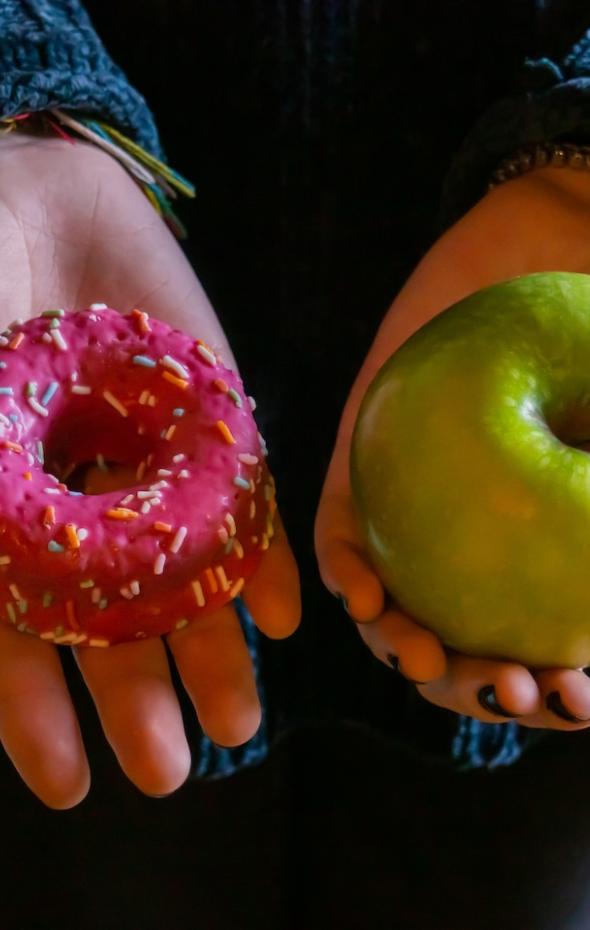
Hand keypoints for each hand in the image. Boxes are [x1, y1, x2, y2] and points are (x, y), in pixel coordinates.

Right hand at [0, 132, 299, 806]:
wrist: (43, 202)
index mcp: (11, 522)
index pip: (16, 638)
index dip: (34, 713)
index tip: (63, 782)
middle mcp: (87, 512)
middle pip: (111, 625)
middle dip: (134, 698)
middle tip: (165, 772)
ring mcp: (157, 476)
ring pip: (186, 580)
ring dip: (212, 653)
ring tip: (238, 726)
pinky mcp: (219, 430)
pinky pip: (247, 505)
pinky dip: (263, 558)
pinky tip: (281, 618)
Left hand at [315, 166, 589, 731]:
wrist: (530, 244)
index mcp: (544, 552)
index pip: (558, 650)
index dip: (571, 692)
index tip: (581, 700)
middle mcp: (479, 545)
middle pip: (477, 648)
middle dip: (487, 689)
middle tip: (512, 693)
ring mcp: (414, 515)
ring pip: (403, 613)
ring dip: (413, 653)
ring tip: (428, 663)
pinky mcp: (359, 471)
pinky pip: (343, 537)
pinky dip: (349, 575)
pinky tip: (367, 597)